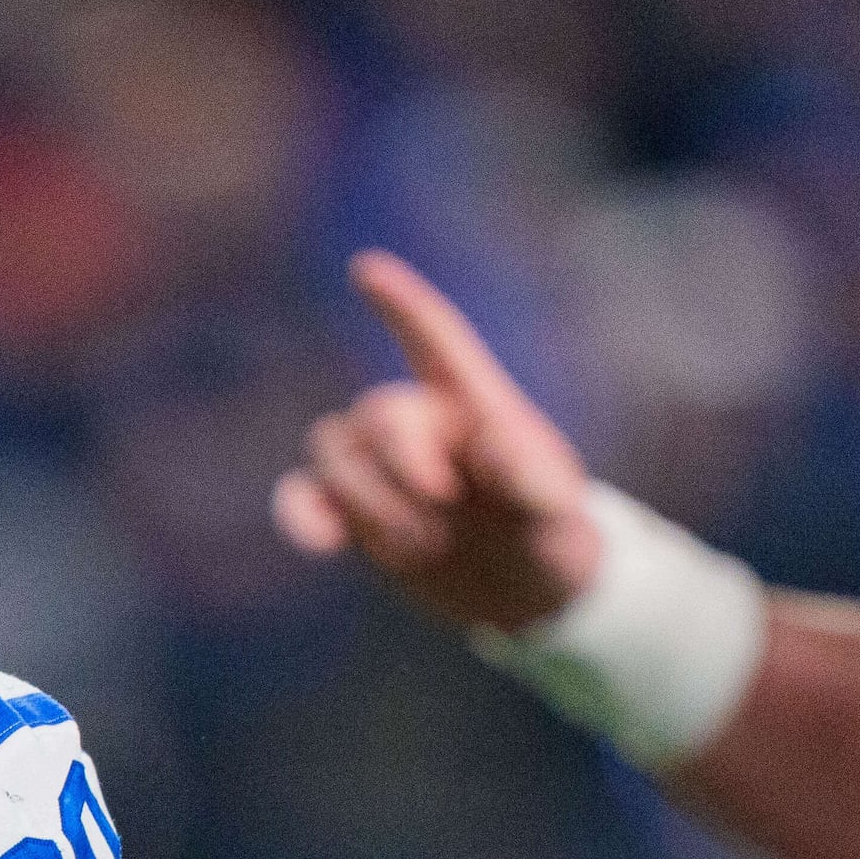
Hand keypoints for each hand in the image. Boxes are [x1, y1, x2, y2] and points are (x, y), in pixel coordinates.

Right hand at [272, 249, 605, 630]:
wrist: (521, 589)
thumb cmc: (548, 534)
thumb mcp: (557, 509)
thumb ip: (532, 478)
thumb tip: (489, 446)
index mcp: (471, 403)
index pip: (433, 341)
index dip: (401, 305)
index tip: (367, 269)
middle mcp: (419, 424)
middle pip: (377, 413)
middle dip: (402, 459)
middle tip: (445, 502)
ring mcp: (379, 468)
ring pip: (334, 451)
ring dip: (369, 500)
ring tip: (423, 544)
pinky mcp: (351, 515)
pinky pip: (304, 498)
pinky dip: (302, 516)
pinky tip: (323, 543)